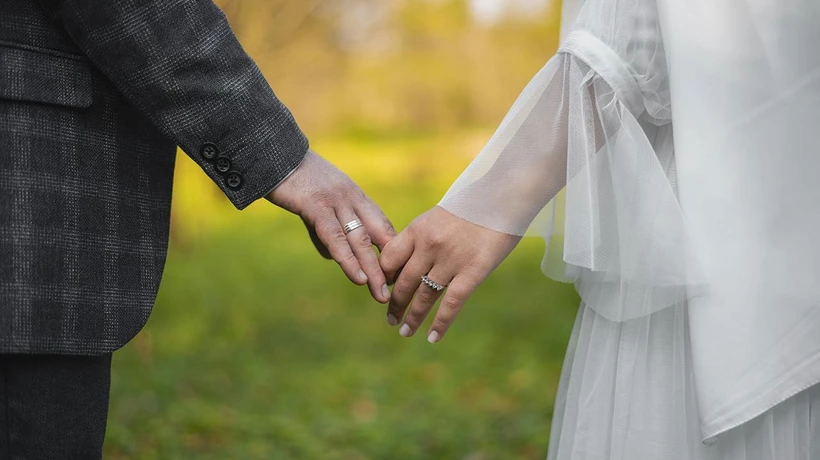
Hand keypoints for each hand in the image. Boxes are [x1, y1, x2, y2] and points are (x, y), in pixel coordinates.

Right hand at [267, 150, 395, 302]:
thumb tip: (331, 255)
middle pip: (378, 236)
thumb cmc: (292, 178)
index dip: (392, 252)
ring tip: (381, 294)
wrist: (272, 153)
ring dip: (372, 270)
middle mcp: (352, 197)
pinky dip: (348, 260)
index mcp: (355, 196)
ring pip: (361, 241)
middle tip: (396, 292)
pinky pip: (336, 237)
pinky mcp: (316, 205)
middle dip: (388, 266)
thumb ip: (326, 229)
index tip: (399, 276)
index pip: (382, 226)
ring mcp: (336, 201)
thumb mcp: (316, 204)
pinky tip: (359, 277)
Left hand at [379, 206, 520, 341]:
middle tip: (390, 318)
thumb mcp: (440, 215)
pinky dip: (440, 323)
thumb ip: (425, 236)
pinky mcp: (473, 271)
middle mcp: (429, 245)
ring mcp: (450, 260)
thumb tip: (412, 260)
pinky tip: (432, 337)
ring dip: (412, 317)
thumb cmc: (474, 204)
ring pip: (424, 296)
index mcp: (418, 228)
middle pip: (404, 281)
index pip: (389, 259)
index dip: (383, 277)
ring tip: (404, 331)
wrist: (505, 195)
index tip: (382, 289)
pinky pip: (452, 303)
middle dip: (394, 303)